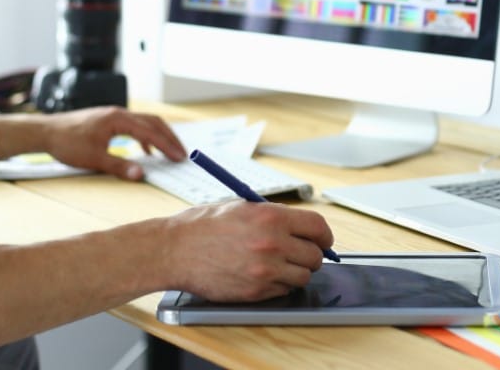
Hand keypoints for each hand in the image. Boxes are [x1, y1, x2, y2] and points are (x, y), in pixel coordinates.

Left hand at [41, 106, 185, 180]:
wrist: (45, 131)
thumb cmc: (66, 143)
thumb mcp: (93, 158)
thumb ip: (119, 166)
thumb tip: (141, 175)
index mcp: (118, 120)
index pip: (150, 132)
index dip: (167, 146)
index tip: (180, 158)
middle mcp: (119, 113)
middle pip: (153, 122)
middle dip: (170, 138)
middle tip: (182, 154)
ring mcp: (114, 115)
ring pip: (145, 122)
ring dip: (159, 136)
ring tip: (170, 152)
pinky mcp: (108, 119)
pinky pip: (135, 125)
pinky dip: (146, 136)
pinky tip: (145, 150)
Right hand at [159, 202, 334, 301]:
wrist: (174, 250)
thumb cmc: (203, 226)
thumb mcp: (242, 207)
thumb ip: (274, 216)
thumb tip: (302, 227)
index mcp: (271, 217)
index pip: (318, 227)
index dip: (324, 235)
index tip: (323, 240)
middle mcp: (272, 243)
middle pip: (315, 255)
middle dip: (312, 255)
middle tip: (301, 254)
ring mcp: (265, 270)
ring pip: (303, 277)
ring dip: (296, 272)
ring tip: (279, 265)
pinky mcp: (255, 291)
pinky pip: (283, 291)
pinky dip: (278, 285)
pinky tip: (262, 275)